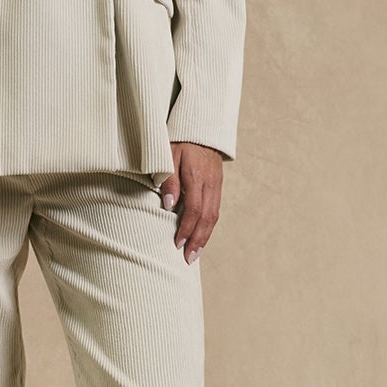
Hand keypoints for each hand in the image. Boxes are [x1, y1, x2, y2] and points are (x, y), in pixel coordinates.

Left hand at [159, 141, 224, 262]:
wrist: (200, 127)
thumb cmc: (179, 141)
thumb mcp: (168, 155)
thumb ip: (168, 179)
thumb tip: (169, 205)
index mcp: (197, 176)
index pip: (194, 208)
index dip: (186, 228)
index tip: (177, 243)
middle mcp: (210, 183)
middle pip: (207, 217)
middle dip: (198, 240)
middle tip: (188, 258)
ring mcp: (216, 184)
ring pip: (214, 216)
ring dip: (204, 237)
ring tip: (195, 253)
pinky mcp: (218, 185)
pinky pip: (215, 210)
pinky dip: (208, 226)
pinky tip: (201, 237)